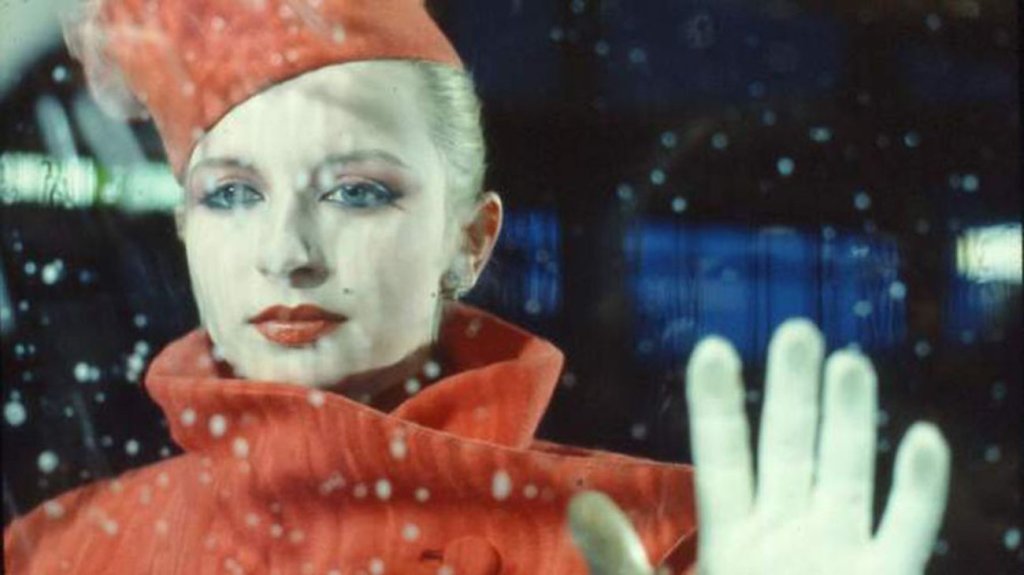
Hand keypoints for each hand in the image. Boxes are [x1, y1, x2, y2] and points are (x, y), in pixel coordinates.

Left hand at [568, 319, 950, 574]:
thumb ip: (620, 558)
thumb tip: (580, 502)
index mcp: (732, 531)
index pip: (722, 451)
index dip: (717, 402)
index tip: (711, 348)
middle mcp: (787, 529)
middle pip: (790, 446)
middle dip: (792, 391)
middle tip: (796, 328)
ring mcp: (838, 551)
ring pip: (846, 471)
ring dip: (850, 419)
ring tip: (848, 359)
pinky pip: (907, 527)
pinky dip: (919, 488)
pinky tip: (924, 437)